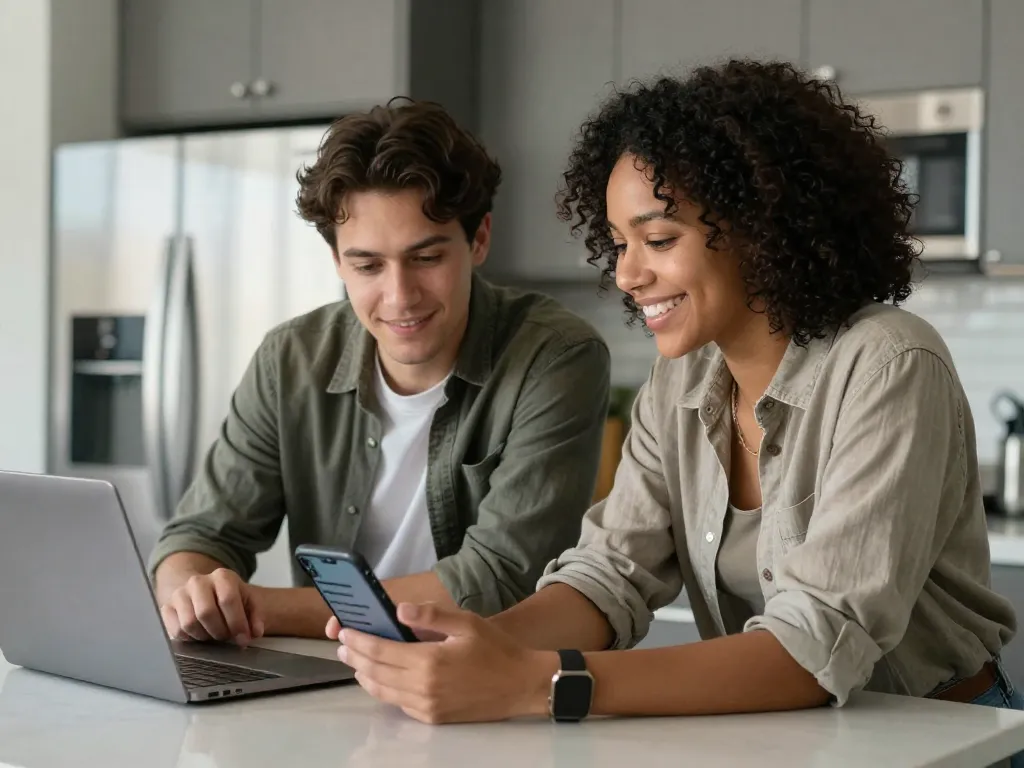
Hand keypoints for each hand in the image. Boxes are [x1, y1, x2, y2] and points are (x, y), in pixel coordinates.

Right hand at [159, 568, 264, 645]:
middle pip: (206, 613)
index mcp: (222, 576)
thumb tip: (254, 632)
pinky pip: (177, 631)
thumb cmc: (230, 599)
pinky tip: (200, 634)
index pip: (228, 600)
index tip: (243, 638)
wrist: (206, 591)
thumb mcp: (248, 602)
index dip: (237, 623)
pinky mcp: (166, 608)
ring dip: (205, 636)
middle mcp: (198, 581)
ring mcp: (179, 594)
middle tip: (227, 637)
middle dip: (220, 631)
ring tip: (214, 635)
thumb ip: (255, 616)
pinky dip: (191, 639)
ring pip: (189, 623)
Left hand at [336, 602, 556, 723]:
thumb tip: (399, 610)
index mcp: (429, 661)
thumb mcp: (467, 623)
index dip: (358, 640)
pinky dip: (383, 690)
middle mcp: (423, 687)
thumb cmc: (497, 650)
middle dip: (354, 656)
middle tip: (342, 644)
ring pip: (382, 691)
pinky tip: (381, 679)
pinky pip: (399, 704)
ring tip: (354, 661)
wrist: (522, 685)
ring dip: (364, 675)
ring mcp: (427, 706)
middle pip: (375, 672)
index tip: (344, 630)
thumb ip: (431, 617)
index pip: (380, 651)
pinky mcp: (433, 717)